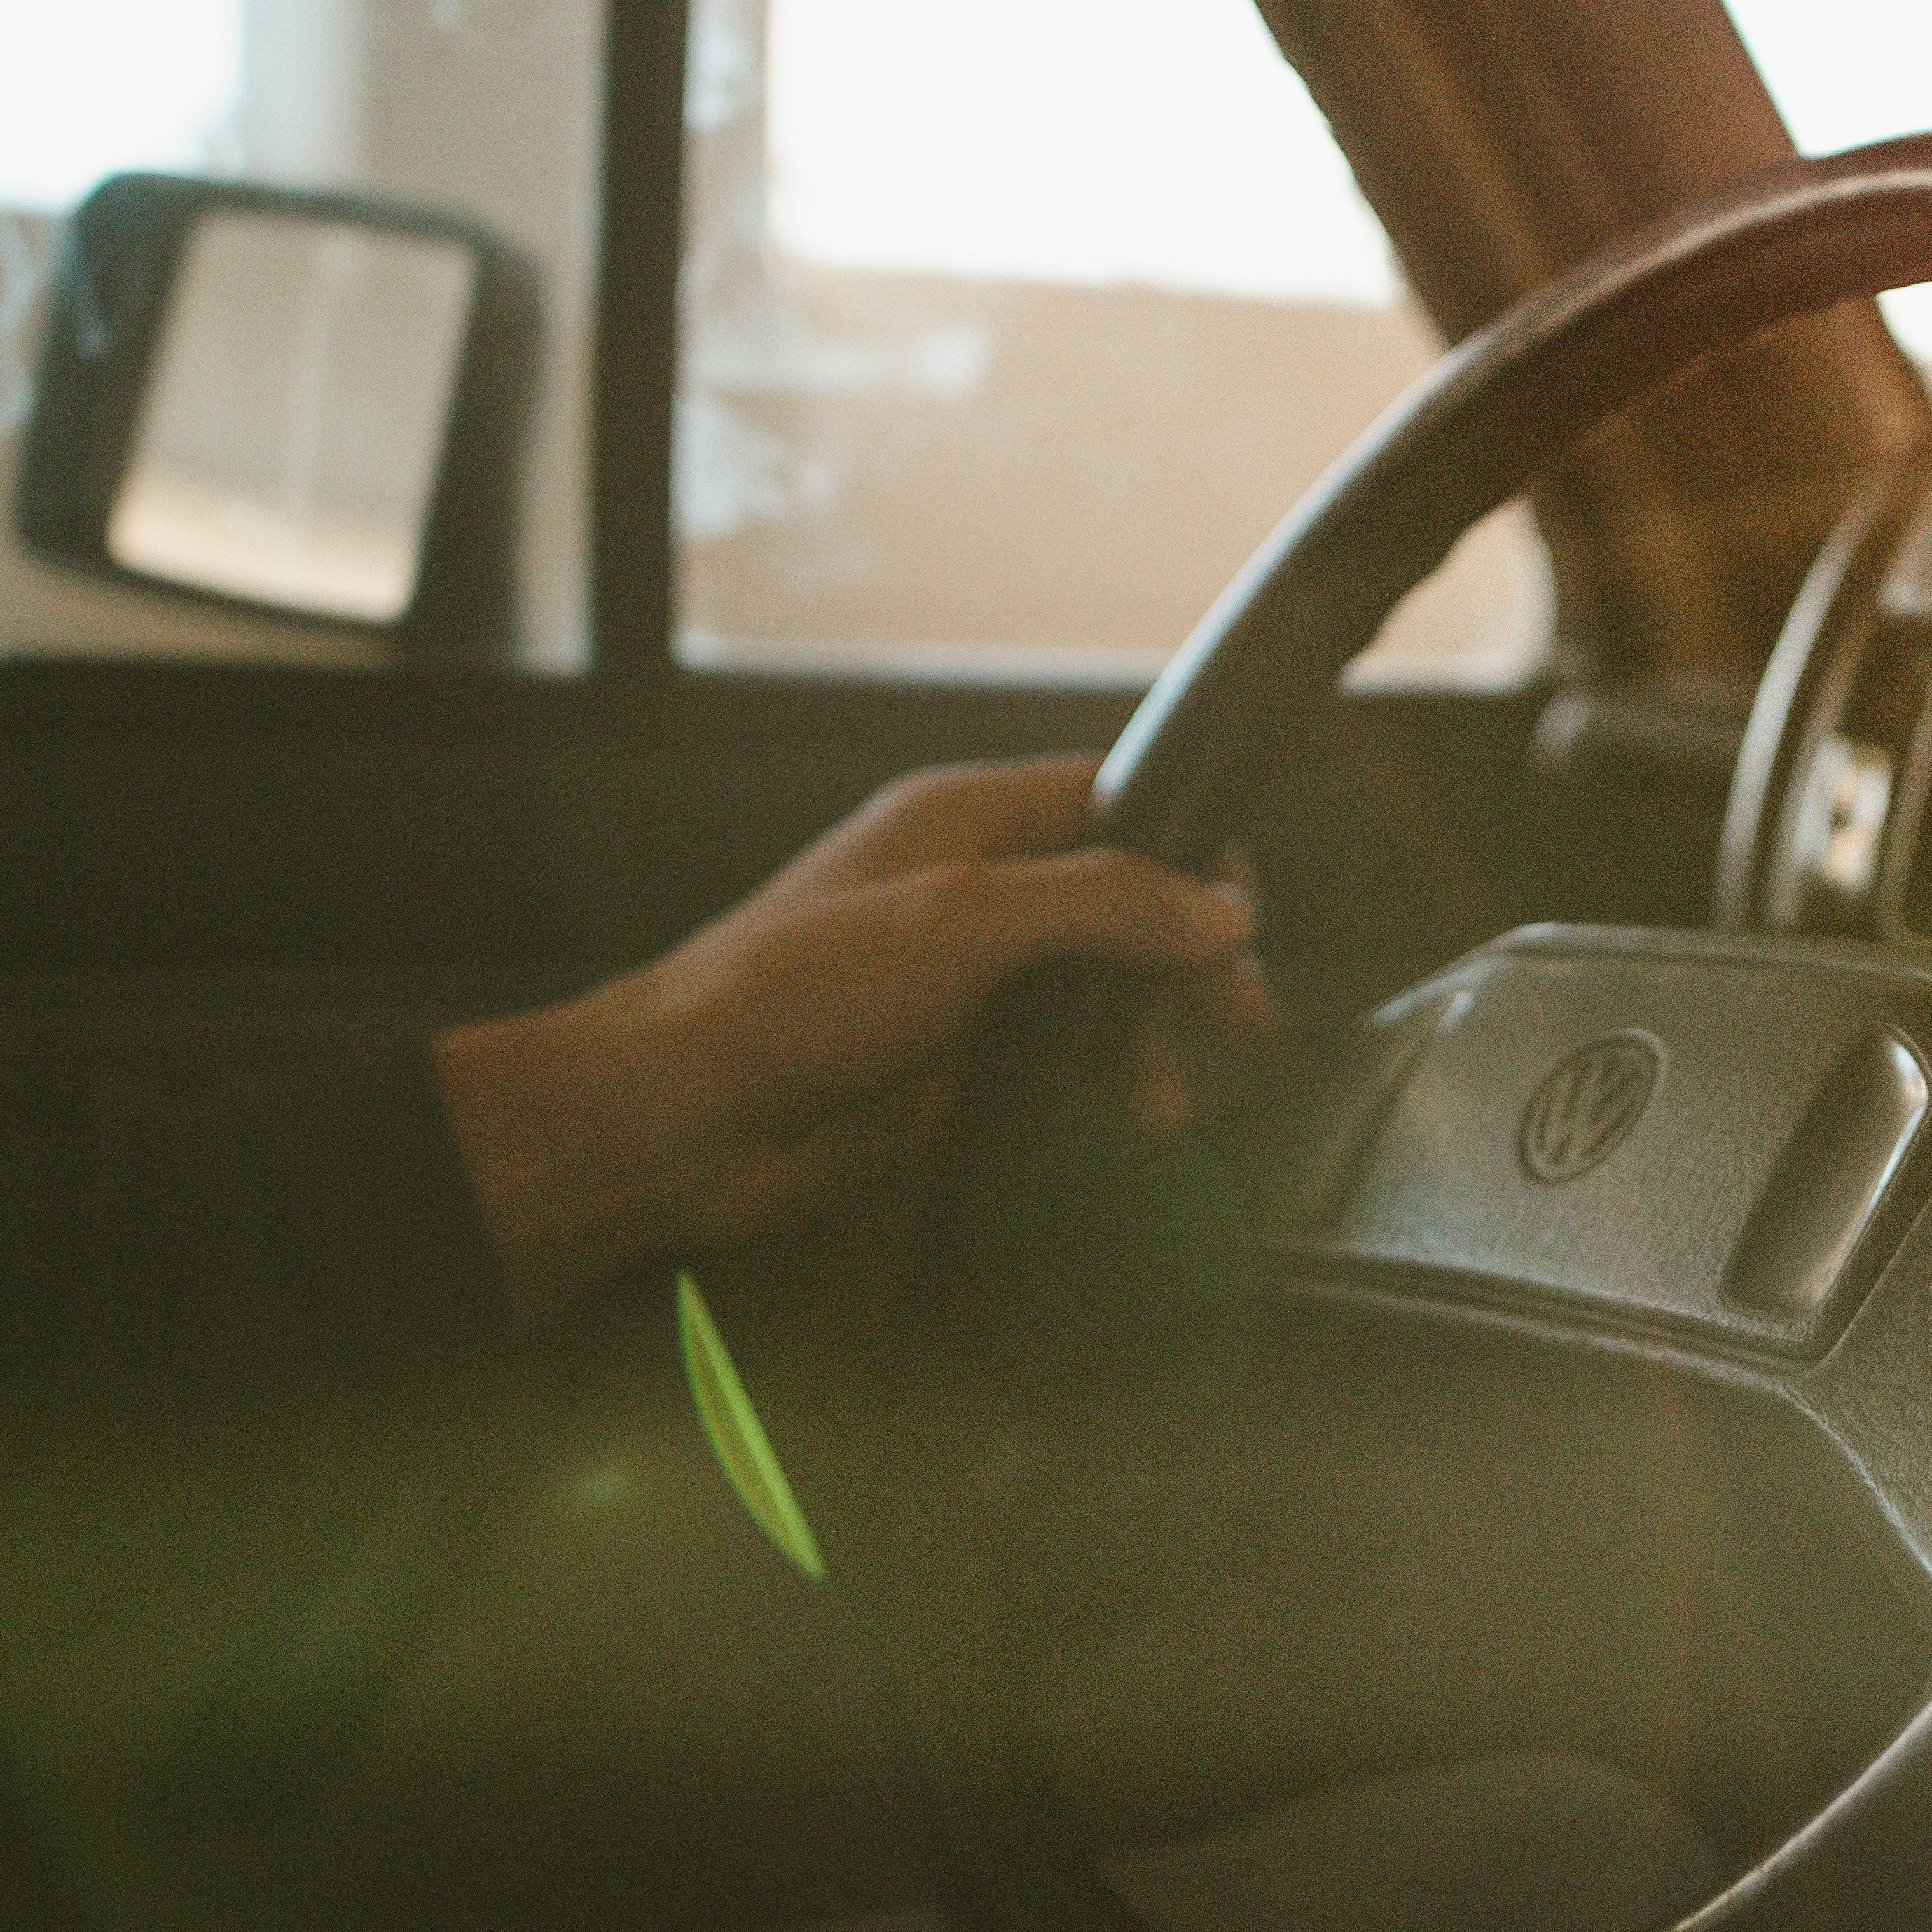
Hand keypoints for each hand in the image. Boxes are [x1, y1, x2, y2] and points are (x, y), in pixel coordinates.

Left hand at [431, 754, 1273, 1315]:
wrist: (686, 1117)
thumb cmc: (789, 993)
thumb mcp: (962, 920)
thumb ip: (1101, 904)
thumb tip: (1219, 907)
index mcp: (967, 825)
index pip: (1110, 801)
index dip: (1188, 845)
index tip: (1245, 907)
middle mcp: (975, 899)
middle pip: (1123, 908)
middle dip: (1189, 961)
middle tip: (1243, 1020)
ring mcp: (969, 991)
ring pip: (1099, 1000)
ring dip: (1149, 1043)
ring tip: (1169, 1100)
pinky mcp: (960, 1076)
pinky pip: (1061, 1077)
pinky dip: (1104, 1099)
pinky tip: (1125, 1130)